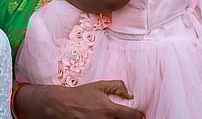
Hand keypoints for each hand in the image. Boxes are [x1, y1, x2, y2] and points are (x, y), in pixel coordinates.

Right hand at [17, 81, 142, 118]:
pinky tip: (102, 118)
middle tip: (125, 116)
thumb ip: (116, 86)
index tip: (140, 115)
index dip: (139, 116)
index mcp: (109, 110)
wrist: (62, 104)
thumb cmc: (79, 95)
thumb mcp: (98, 86)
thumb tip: (129, 93)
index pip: (132, 116)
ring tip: (110, 117)